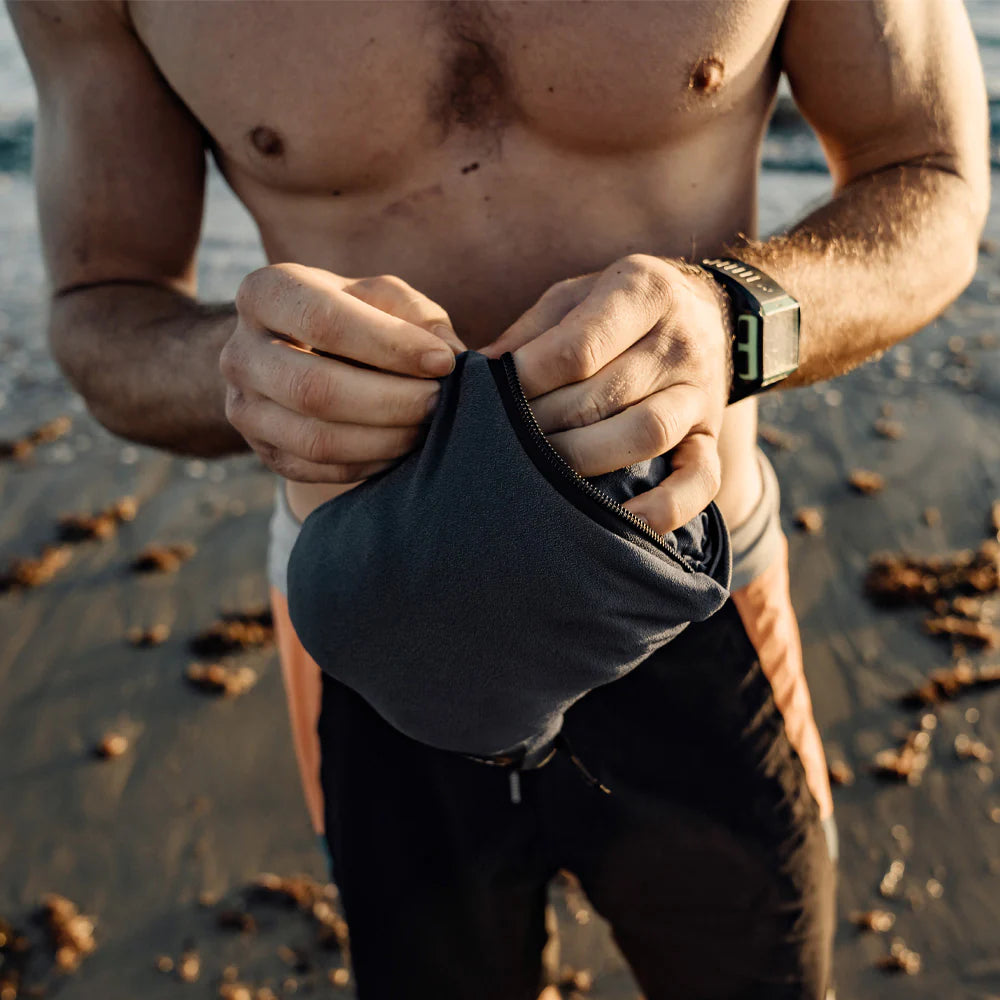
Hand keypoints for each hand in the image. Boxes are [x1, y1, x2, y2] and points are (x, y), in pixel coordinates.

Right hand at [220, 263, 465, 481]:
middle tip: (437, 401)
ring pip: (315, 439)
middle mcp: (240, 352)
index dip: (389, 345)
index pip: (323, 320)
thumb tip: (448, 355)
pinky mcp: (264, 453)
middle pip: (314, 388)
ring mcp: (244, 409)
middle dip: (390, 400)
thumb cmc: (358, 318)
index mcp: (266, 293)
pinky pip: (320, 470)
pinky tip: (401, 446)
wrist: (310, 357)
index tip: (442, 361)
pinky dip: (371, 463)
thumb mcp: (384, 299)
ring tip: (425, 426)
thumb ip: (417, 317)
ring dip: (384, 438)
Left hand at [479, 254, 731, 533]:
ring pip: (645, 434)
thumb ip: (530, 331)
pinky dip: (666, 507)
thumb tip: (477, 370)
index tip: (491, 395)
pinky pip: (701, 480)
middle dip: (544, 423)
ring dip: (585, 459)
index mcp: (643, 292)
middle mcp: (679, 342)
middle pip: (604, 396)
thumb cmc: (618, 309)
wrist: (711, 313)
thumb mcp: (575, 295)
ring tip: (541, 470)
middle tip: (502, 438)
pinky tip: (626, 522)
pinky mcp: (710, 438)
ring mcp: (700, 394)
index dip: (529, 378)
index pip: (579, 347)